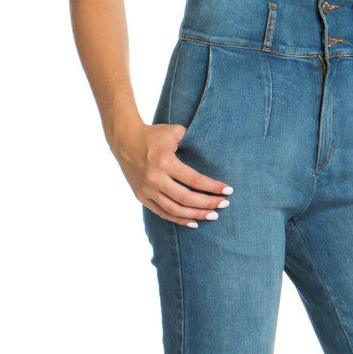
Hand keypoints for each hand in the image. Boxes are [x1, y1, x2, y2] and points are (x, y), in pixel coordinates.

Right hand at [115, 121, 231, 227]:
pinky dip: (178, 220)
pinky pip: (162, 213)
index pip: (195, 180)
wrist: (124, 140)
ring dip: (195, 215)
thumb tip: (213, 151)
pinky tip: (193, 222)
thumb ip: (193, 139)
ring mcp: (147, 189)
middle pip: (186, 198)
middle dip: (208, 204)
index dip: (213, 187)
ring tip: (212, 216)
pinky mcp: (141, 196)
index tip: (228, 190)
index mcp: (165, 162)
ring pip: (174, 210)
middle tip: (224, 204)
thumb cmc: (153, 135)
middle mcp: (155, 178)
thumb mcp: (174, 131)